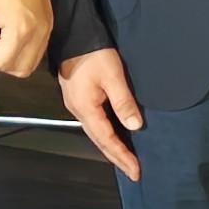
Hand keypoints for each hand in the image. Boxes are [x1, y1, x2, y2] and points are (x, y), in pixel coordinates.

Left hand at [0, 0, 54, 76]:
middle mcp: (38, 35)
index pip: (3, 63)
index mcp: (20, 30)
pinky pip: (37, 52)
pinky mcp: (49, 27)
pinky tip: (8, 36)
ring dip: (11, 60)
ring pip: (30, 64)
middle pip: (20, 70)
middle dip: (0, 64)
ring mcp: (47, 32)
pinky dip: (22, 52)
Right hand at [60, 47, 145, 181]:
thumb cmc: (93, 55)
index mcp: (85, 108)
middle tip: (133, 173)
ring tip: (125, 161)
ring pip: (96, 134)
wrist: (72, 35)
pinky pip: (94, 124)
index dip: (123, 156)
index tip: (137, 171)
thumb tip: (136, 127)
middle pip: (99, 140)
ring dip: (111, 149)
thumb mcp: (113, 76)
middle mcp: (78, 111)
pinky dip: (106, 136)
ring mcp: (76, 105)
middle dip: (116, 158)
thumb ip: (123, 102)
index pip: (107, 139)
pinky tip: (114, 138)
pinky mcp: (78, 99)